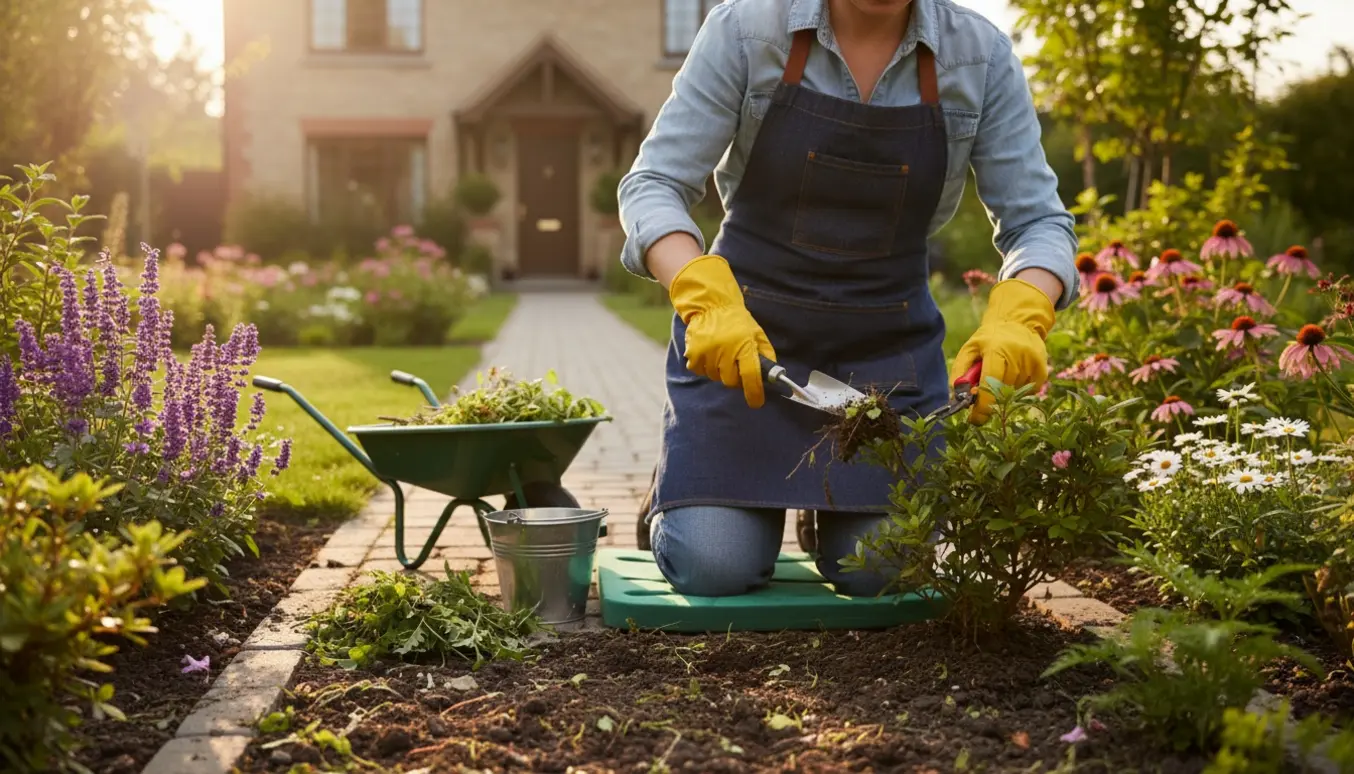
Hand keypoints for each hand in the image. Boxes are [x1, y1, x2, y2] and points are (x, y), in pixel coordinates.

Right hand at [668, 255, 776, 407]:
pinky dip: (705, 366)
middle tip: (735, 365)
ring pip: (715, 377)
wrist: (711, 305)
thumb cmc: (736, 320)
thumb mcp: (757, 333)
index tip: (756, 402)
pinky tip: (709, 353)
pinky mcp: (693, 353)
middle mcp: (726, 351)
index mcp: (745, 346)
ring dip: (719, 371)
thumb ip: (765, 354)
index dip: (754, 393)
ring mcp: (708, 353)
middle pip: (731, 381)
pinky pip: (700, 371)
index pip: (751, 377)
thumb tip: (772, 374)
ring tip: (721, 353)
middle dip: (735, 377)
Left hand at [951, 278, 1054, 424]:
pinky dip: (1018, 388)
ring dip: (1004, 390)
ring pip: (1014, 393)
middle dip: (990, 397)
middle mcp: (1017, 356)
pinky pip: (1028, 392)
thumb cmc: (989, 339)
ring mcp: (1032, 363)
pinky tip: (1014, 373)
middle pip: (1001, 392)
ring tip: (1002, 371)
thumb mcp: (969, 349)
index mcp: (996, 350)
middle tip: (984, 391)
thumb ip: (959, 372)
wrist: (1019, 323)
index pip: (990, 385)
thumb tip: (957, 397)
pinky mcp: (1042, 370)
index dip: (982, 406)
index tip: (975, 419)